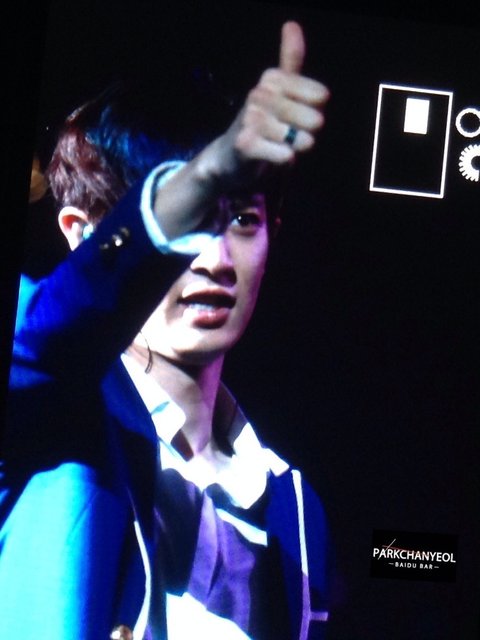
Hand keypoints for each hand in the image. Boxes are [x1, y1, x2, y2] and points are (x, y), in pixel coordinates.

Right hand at [232, 21, 329, 164]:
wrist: (229, 156)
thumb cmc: (262, 124)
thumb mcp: (276, 90)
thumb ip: (289, 61)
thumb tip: (292, 23)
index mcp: (271, 79)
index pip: (319, 96)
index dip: (316, 112)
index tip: (300, 114)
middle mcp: (259, 95)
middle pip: (313, 119)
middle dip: (308, 134)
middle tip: (293, 136)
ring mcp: (250, 120)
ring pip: (298, 139)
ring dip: (296, 148)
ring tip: (283, 146)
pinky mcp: (246, 145)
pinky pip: (284, 154)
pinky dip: (286, 160)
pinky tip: (276, 157)